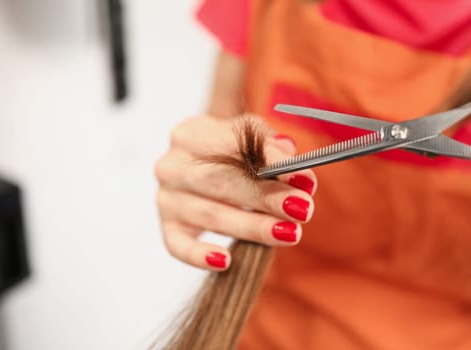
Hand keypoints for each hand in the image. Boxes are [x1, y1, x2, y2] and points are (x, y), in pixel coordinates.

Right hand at [155, 115, 316, 270]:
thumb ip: (268, 143)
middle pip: (220, 182)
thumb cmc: (228, 150)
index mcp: (192, 133)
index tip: (304, 180)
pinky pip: (178, 245)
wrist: (199, 162)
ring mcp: (166, 198)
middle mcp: (172, 165)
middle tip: (302, 210)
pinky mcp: (167, 226)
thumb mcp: (248, 135)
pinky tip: (226, 261)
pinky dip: (199, 255)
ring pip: (209, 215)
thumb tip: (289, 155)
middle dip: (265, 198)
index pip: (233, 145)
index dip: (270, 162)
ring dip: (251, 227)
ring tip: (289, 234)